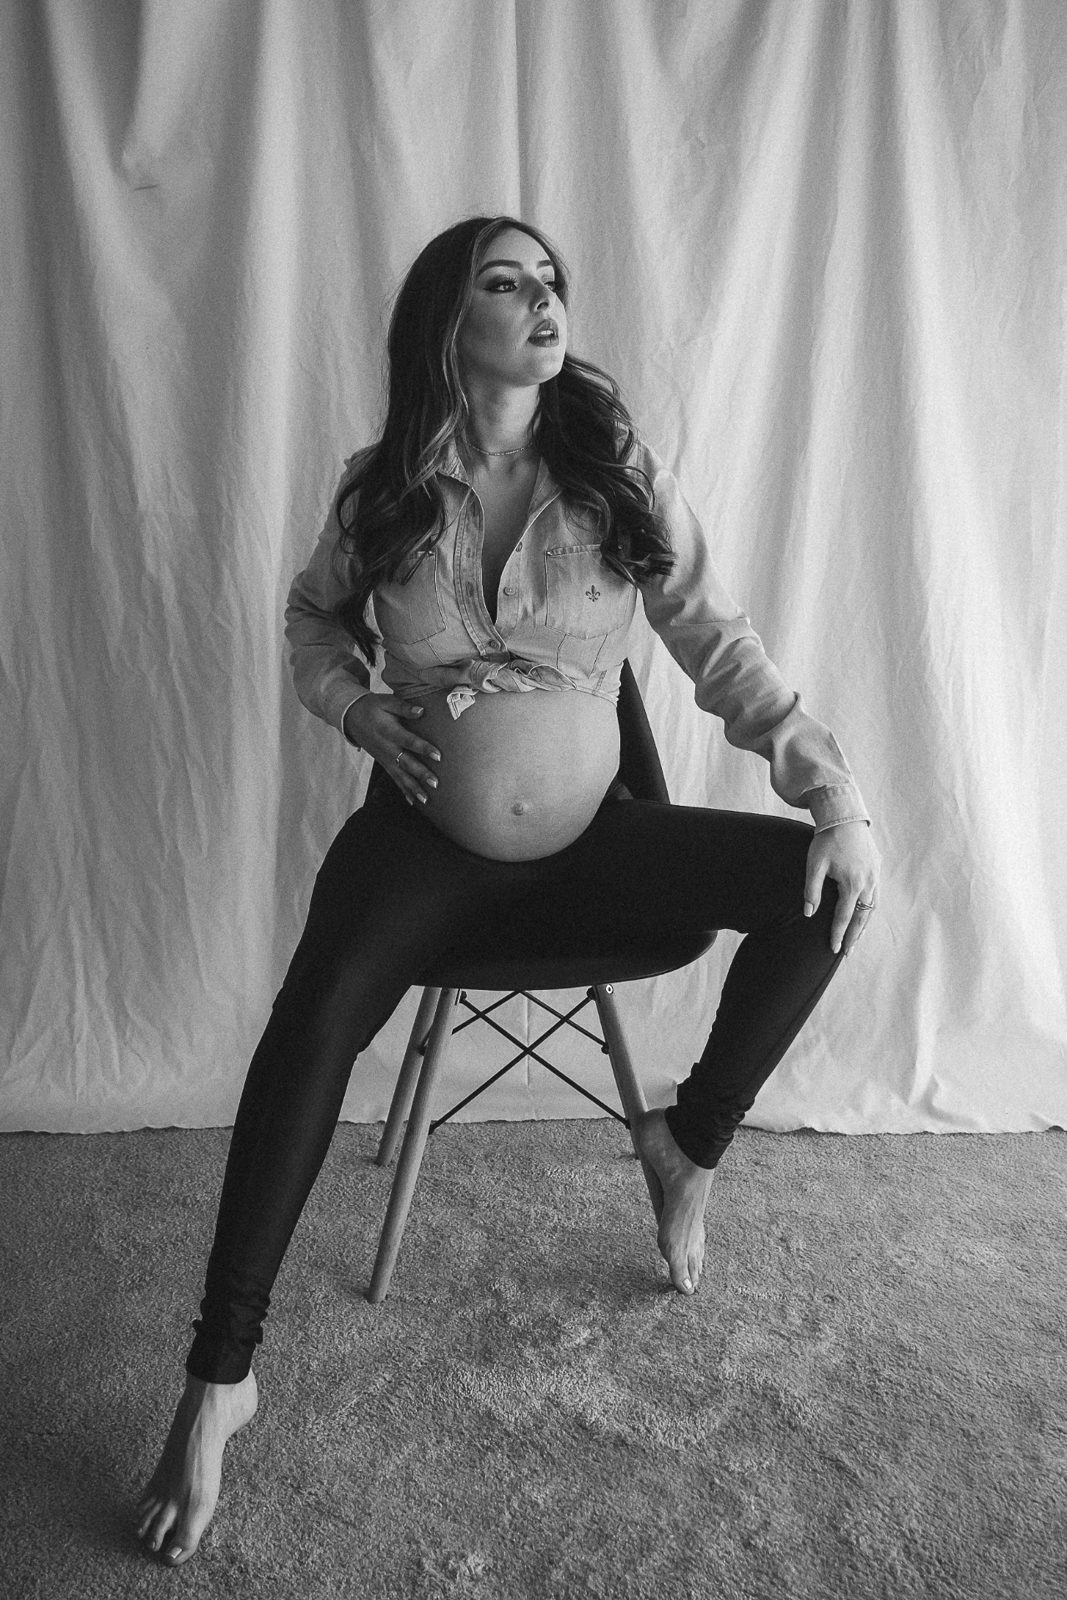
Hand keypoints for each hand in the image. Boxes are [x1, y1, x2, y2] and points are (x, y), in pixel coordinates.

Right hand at [342, 694, 441, 805]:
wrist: (351, 717)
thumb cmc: (372, 707)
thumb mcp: (386, 702)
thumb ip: (403, 707)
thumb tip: (422, 711)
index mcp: (389, 732)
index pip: (408, 741)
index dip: (423, 748)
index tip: (438, 755)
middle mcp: (387, 748)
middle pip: (406, 763)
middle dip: (420, 774)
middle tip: (435, 783)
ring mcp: (384, 758)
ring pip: (400, 776)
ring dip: (413, 788)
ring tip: (426, 799)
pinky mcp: (383, 764)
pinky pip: (394, 779)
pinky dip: (403, 791)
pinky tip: (413, 802)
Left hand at [803, 820, 880, 956]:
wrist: (845, 816)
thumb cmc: (826, 840)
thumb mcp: (814, 864)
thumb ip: (811, 890)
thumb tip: (809, 913)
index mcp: (852, 883)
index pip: (844, 916)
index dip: (838, 934)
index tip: (833, 949)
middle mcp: (868, 882)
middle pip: (862, 917)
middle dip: (854, 936)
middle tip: (846, 953)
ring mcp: (875, 875)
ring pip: (872, 907)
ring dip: (863, 924)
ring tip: (855, 939)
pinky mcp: (877, 867)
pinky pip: (876, 894)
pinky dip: (870, 908)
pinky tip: (864, 914)